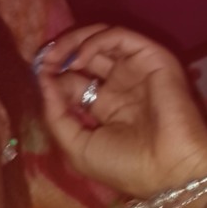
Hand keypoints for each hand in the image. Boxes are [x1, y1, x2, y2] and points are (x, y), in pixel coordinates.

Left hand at [36, 24, 206, 198]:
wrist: (168, 168)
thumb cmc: (123, 165)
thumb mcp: (77, 148)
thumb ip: (56, 116)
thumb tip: (43, 82)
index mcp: (103, 110)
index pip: (72, 84)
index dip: (52, 79)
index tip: (38, 76)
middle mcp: (118, 88)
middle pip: (83, 61)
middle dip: (59, 57)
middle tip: (43, 59)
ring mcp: (134, 72)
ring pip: (100, 43)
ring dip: (73, 43)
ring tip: (56, 55)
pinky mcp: (151, 58)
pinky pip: (119, 38)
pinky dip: (96, 41)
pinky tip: (81, 57)